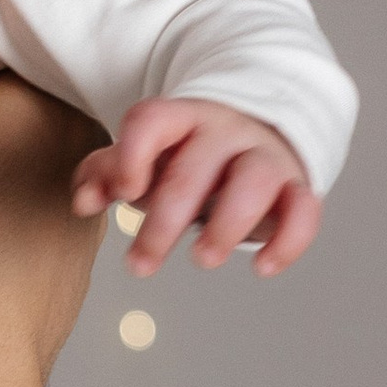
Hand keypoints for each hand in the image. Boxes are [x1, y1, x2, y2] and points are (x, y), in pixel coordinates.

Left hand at [76, 96, 321, 275]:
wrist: (254, 136)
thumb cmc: (184, 158)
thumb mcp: (143, 160)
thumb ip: (106, 174)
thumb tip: (82, 201)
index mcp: (181, 118)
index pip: (154, 120)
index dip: (133, 155)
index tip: (122, 194)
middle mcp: (225, 132)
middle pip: (196, 167)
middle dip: (164, 220)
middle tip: (139, 265)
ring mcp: (264, 157)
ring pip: (255, 180)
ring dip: (227, 225)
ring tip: (202, 259)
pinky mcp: (295, 187)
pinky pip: (304, 209)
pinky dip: (288, 240)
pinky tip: (263, 268)